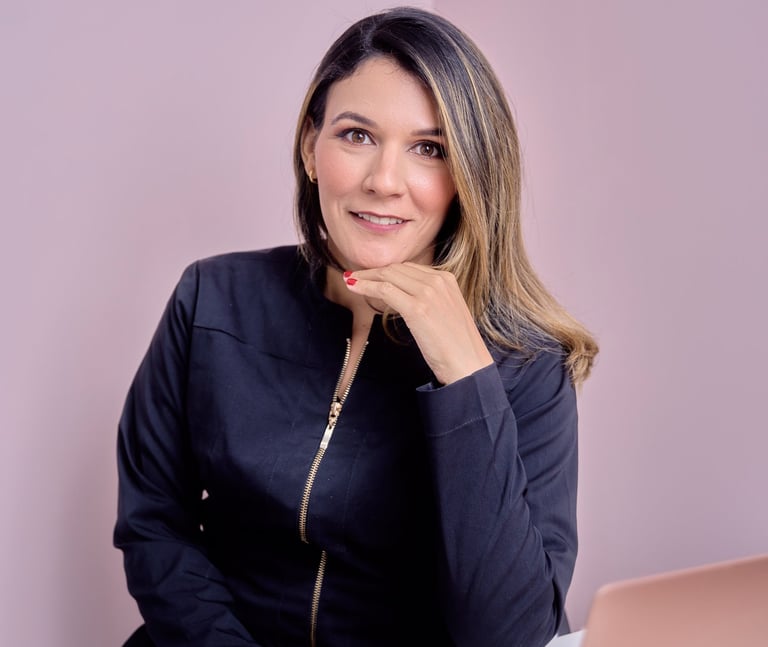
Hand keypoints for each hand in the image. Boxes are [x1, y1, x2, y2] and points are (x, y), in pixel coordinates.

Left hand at [344, 263, 492, 384]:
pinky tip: (354, 287)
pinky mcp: (418, 308)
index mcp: (447, 279)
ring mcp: (428, 293)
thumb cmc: (456, 345)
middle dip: (373, 271)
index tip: (371, 274)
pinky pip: (385, 290)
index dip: (387, 270)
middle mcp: (438, 281)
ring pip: (388, 276)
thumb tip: (403, 298)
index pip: (409, 268)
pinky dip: (366, 286)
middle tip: (355, 275)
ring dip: (366, 277)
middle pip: (397, 269)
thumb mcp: (445, 312)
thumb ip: (428, 299)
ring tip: (350, 280)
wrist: (468, 364)